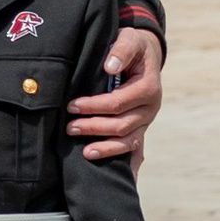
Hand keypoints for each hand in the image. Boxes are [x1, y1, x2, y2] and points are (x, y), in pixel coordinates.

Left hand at [68, 23, 161, 172]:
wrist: (145, 56)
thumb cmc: (133, 47)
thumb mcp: (130, 39)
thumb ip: (121, 50)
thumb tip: (109, 66)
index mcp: (148, 88)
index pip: (118, 103)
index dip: (94, 106)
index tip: (72, 106)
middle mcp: (150, 109)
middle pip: (122, 125)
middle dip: (94, 127)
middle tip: (69, 127)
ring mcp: (146, 122)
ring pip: (129, 142)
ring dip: (106, 148)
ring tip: (85, 152)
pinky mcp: (141, 129)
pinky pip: (136, 151)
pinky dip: (129, 167)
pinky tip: (122, 181)